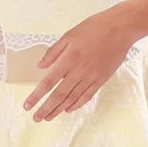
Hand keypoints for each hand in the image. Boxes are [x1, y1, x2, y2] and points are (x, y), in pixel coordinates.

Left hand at [26, 6, 138, 121]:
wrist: (120, 29)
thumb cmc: (93, 28)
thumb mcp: (69, 35)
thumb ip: (53, 52)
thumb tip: (40, 66)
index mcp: (68, 59)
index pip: (48, 82)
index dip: (37, 96)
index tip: (27, 105)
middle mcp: (79, 71)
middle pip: (59, 95)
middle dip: (46, 108)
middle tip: (36, 118)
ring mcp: (91, 77)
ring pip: (72, 98)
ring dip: (59, 109)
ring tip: (48, 117)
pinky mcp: (102, 79)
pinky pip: (87, 96)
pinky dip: (77, 104)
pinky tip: (68, 109)